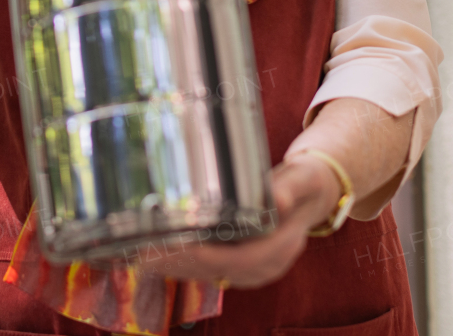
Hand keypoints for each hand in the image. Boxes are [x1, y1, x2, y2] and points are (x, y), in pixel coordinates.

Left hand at [118, 156, 340, 288]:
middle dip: (178, 263)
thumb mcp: (304, 179)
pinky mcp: (240, 264)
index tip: (173, 245)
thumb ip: (290, 189)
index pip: (237, 259)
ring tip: (140, 254)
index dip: (203, 255)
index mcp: (282, 249)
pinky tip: (157, 254)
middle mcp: (265, 266)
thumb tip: (279, 202)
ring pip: (208, 274)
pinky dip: (182, 264)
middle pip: (215, 270)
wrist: (313, 196)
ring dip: (174, 267)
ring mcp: (252, 269)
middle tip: (142, 249)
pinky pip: (208, 269)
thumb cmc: (307, 182)